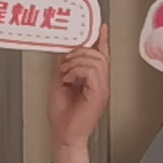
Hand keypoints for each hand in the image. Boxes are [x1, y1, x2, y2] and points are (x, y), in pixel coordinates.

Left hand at [47, 42, 113, 162]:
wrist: (64, 135)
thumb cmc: (64, 117)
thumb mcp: (60, 83)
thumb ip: (64, 66)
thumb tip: (64, 52)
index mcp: (94, 80)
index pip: (101, 55)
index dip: (102, 39)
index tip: (102, 27)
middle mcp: (100, 83)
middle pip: (98, 53)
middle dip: (79, 52)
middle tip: (65, 64)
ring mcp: (101, 88)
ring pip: (95, 59)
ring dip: (76, 62)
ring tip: (66, 74)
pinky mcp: (98, 93)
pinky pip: (92, 71)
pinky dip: (77, 71)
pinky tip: (69, 79)